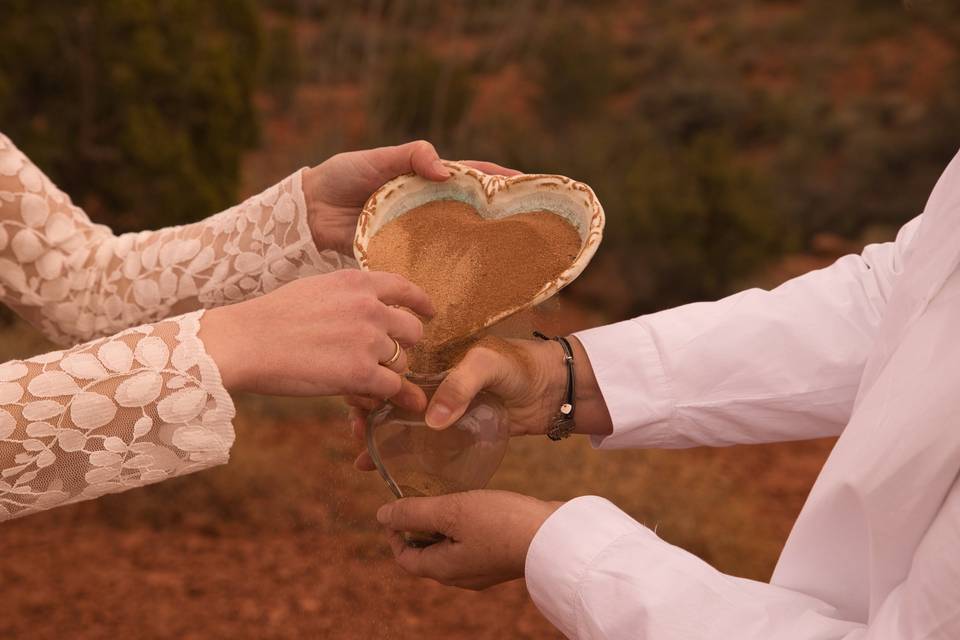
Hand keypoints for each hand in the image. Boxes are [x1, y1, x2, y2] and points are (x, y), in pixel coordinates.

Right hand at [200, 269, 432, 404]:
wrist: (245, 342)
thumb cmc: (272, 318)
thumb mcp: (316, 290)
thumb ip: (350, 297)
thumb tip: (372, 309)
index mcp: (357, 282)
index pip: (404, 287)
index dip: (421, 303)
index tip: (429, 313)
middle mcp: (370, 307)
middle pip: (412, 330)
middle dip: (403, 346)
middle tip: (384, 359)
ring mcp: (368, 340)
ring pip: (403, 362)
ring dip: (389, 374)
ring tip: (364, 381)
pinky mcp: (361, 373)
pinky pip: (393, 387)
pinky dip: (390, 397)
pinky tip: (380, 402)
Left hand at [303, 140, 518, 254]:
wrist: (309, 212)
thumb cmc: (341, 177)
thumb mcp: (376, 158)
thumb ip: (410, 156)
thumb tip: (445, 170)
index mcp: (425, 178)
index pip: (471, 175)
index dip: (500, 179)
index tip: (529, 183)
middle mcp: (427, 207)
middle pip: (471, 211)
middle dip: (500, 217)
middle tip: (530, 226)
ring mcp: (417, 233)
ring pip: (455, 239)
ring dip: (480, 247)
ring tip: (510, 256)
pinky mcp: (403, 255)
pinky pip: (430, 263)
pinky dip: (448, 270)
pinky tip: (467, 282)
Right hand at [349, 336, 612, 469]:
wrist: (553, 389)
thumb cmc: (520, 366)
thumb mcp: (487, 365)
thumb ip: (460, 386)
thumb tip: (431, 421)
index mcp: (434, 357)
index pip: (393, 369)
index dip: (372, 384)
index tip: (358, 406)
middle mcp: (433, 381)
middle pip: (390, 397)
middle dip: (368, 415)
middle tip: (358, 437)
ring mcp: (443, 407)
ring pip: (402, 422)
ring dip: (380, 438)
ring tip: (364, 459)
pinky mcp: (455, 430)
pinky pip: (423, 442)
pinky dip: (404, 453)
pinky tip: (387, 469)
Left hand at [377, 490, 562, 589]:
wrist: (556, 537)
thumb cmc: (502, 523)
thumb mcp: (452, 511)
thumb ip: (414, 512)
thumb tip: (382, 515)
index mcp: (443, 569)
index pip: (405, 558)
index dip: (395, 534)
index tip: (397, 507)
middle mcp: (461, 576)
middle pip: (427, 555)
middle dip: (419, 527)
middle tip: (423, 496)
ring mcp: (484, 569)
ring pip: (451, 549)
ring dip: (443, 525)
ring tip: (449, 496)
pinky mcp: (502, 558)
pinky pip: (473, 545)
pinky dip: (465, 527)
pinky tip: (476, 505)